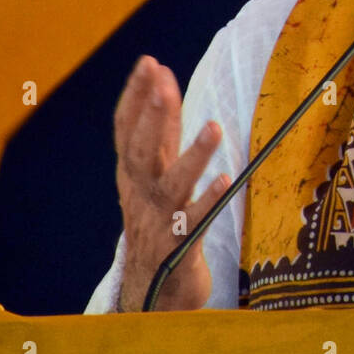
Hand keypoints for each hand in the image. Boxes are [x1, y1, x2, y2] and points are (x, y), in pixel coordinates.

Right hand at [114, 55, 226, 311]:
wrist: (152, 291)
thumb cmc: (158, 221)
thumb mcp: (155, 174)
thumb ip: (161, 131)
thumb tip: (162, 79)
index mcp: (133, 174)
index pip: (126, 129)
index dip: (135, 96)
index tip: (149, 62)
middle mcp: (141, 194)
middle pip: (142, 152)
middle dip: (152, 117)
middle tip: (162, 84)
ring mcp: (158, 221)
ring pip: (172, 185)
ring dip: (193, 156)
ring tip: (214, 128)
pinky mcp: (180, 247)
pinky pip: (194, 223)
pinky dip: (208, 202)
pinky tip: (227, 181)